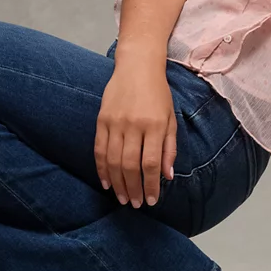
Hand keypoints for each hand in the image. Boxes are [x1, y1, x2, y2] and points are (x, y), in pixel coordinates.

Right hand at [94, 63, 176, 207]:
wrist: (137, 66)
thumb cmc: (158, 93)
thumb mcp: (170, 118)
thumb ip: (169, 147)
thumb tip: (167, 176)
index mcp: (154, 125)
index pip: (151, 163)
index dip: (151, 185)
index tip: (152, 200)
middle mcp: (134, 124)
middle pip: (130, 165)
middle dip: (133, 189)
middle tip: (136, 204)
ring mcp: (115, 122)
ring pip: (113, 161)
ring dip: (118, 183)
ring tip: (123, 198)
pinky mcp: (101, 120)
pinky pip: (99, 150)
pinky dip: (102, 169)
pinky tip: (107, 182)